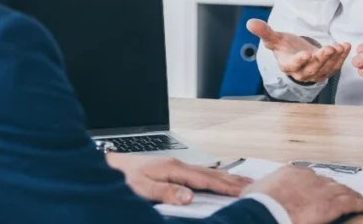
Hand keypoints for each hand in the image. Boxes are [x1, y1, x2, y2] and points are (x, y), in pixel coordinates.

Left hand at [105, 153, 250, 204]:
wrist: (110, 166)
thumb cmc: (123, 178)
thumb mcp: (142, 189)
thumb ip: (166, 193)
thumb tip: (188, 196)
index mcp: (173, 169)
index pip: (205, 180)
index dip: (224, 186)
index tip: (241, 191)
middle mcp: (178, 165)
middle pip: (212, 173)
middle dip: (233, 180)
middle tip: (252, 185)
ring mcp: (176, 165)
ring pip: (208, 172)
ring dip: (227, 177)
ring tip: (242, 181)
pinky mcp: (173, 168)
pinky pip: (200, 172)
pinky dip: (215, 176)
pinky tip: (218, 178)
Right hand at [244, 165, 362, 223]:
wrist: (266, 211)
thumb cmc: (258, 204)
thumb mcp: (257, 191)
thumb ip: (264, 189)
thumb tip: (258, 193)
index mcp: (291, 173)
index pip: (308, 177)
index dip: (315, 184)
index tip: (316, 189)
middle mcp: (309, 178)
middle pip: (327, 181)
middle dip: (333, 187)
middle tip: (339, 192)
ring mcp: (321, 190)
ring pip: (341, 190)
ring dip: (349, 193)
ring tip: (356, 197)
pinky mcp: (330, 205)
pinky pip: (349, 202)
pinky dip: (357, 203)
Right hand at [247, 19, 350, 83]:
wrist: (297, 54)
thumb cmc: (286, 47)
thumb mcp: (275, 38)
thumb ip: (264, 31)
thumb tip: (250, 23)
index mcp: (287, 65)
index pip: (292, 65)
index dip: (299, 60)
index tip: (306, 54)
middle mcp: (301, 72)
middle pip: (312, 68)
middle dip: (321, 59)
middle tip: (329, 48)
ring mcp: (315, 73)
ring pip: (326, 68)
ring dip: (334, 58)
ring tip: (340, 46)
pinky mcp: (326, 71)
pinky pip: (336, 66)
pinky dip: (342, 57)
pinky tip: (346, 46)